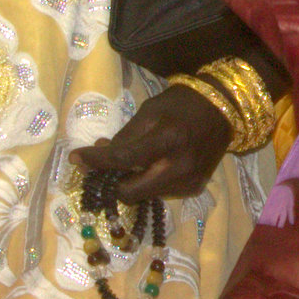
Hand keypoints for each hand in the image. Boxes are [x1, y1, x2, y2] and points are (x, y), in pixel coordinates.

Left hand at [72, 83, 231, 202]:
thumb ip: (125, 137)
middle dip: (111, 182)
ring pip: (143, 195)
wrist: (223, 110)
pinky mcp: (194, 189)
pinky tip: (152, 165)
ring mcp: (189, 182)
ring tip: (131, 161)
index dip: (95, 161)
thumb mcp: (149, 110)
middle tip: (102, 167)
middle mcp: (179, 167)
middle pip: (130, 192)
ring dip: (130, 181)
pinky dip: (149, 182)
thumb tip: (100, 154)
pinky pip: (159, 192)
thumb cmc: (182, 104)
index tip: (75, 158)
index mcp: (168, 140)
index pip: (123, 160)